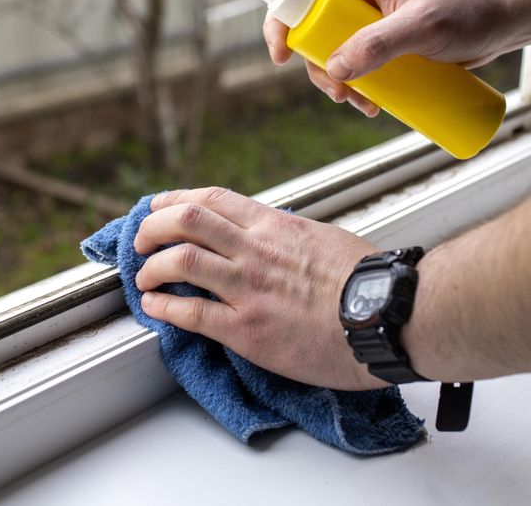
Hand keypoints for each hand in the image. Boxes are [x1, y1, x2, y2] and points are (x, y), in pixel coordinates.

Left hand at [133, 187, 388, 390]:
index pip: (212, 199)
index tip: (159, 208)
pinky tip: (154, 308)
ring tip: (143, 278)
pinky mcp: (247, 330)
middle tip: (141, 242)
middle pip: (185, 220)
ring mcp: (248, 289)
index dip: (175, 201)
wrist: (389, 316)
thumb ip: (289, 237)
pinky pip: (191, 313)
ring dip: (150, 267)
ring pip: (180, 259)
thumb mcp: (324, 239)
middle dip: (151, 227)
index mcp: (275, 226)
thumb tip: (273, 235)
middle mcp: (255, 250)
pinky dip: (163, 307)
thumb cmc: (368, 281)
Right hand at [228, 0, 511, 113]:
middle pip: (301, 10)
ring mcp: (366, 20)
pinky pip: (347, 66)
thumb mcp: (424, 26)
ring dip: (324, 77)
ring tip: (352, 102)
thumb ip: (380, 44)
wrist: (501, 25)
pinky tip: (369, 108)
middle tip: (289, 65)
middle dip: (291, 41)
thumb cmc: (468, 11)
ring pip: (322, 47)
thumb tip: (333, 69)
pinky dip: (348, 89)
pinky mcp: (379, 45)